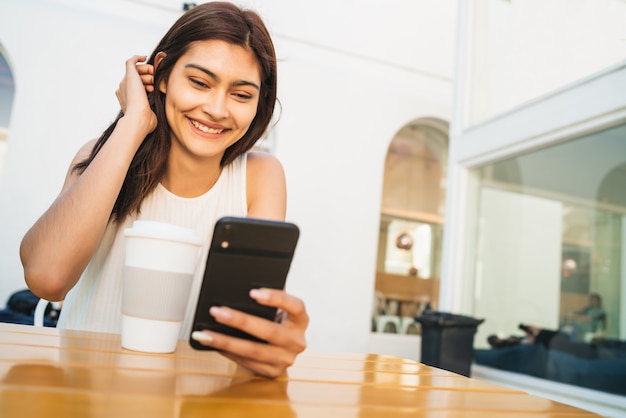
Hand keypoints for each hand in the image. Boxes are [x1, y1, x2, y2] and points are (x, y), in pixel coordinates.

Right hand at [115, 55, 156, 134]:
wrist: (138, 119)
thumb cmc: (145, 122)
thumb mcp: (150, 115)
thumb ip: (150, 111)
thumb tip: (154, 115)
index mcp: (126, 99)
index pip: (135, 86)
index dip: (145, 84)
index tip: (153, 88)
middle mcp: (123, 90)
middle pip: (135, 78)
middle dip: (147, 77)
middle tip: (154, 82)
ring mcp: (125, 83)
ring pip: (135, 70)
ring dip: (147, 72)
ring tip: (153, 78)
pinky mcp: (129, 76)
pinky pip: (130, 62)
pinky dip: (137, 58)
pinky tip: (145, 57)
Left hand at [191, 288, 307, 377]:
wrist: (283, 351)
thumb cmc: (278, 322)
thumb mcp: (279, 309)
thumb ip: (269, 297)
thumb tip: (242, 285)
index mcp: (301, 320)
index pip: (295, 307)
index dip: (276, 299)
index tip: (253, 293)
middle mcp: (297, 341)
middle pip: (269, 331)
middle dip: (240, 321)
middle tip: (218, 312)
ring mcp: (286, 359)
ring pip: (254, 351)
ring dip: (227, 341)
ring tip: (206, 334)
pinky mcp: (272, 371)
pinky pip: (247, 362)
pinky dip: (228, 353)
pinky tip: (215, 344)